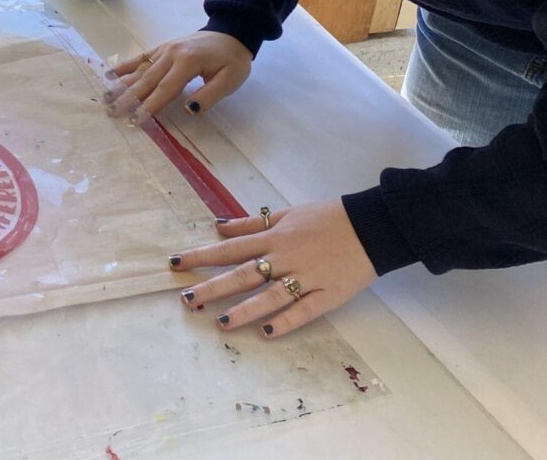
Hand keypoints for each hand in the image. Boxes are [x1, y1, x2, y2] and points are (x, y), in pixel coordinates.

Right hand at [105, 30, 251, 120]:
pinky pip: (141, 58)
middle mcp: (171, 54)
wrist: (232, 32)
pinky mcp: (162, 47)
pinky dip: (125, 66)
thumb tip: (188, 110)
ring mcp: (164, 49)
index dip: (150, 106)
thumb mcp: (230, 80)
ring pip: (140, 70)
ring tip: (106, 97)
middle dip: (128, 98)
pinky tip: (110, 74)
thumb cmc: (233, 60)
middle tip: (112, 112)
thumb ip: (209, 96)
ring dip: (122, 84)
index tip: (135, 120)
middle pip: (147, 80)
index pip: (165, 89)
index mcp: (188, 62)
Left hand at [170, 201, 377, 337]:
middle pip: (243, 274)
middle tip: (187, 300)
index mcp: (273, 237)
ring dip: (244, 310)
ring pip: (270, 296)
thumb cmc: (326, 218)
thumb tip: (218, 225)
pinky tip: (266, 333)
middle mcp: (285, 257)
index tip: (175, 263)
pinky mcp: (328, 294)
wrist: (371, 225)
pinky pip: (304, 311)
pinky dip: (285, 321)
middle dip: (213, 287)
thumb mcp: (286, 213)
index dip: (201, 255)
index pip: (230, 248)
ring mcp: (306, 277)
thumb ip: (251, 224)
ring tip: (220, 323)